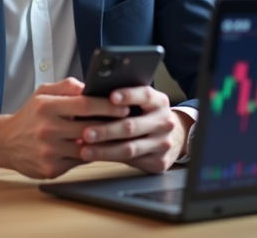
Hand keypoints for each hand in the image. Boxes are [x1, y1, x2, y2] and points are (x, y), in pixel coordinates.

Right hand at [0, 78, 128, 178]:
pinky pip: (80, 162)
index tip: (124, 105)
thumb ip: (67, 86)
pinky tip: (101, 149)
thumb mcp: (43, 93)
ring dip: (105, 143)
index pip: (85, 104)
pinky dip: (91, 155)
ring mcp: (49, 151)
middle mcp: (47, 129)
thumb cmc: (30, 116)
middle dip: (112, 125)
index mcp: (47, 106)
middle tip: (129, 122)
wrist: (6, 142)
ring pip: (88, 148)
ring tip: (119, 136)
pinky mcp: (51, 169)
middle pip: (89, 127)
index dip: (108, 105)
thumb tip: (89, 85)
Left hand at [78, 86, 193, 172]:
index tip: (111, 96)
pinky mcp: (159, 161)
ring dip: (105, 149)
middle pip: (132, 126)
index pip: (145, 95)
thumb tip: (89, 98)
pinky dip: (110, 158)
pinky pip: (131, 161)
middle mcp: (164, 122)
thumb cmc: (145, 115)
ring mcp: (163, 143)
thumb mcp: (141, 102)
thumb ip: (121, 101)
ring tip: (85, 150)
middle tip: (85, 133)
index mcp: (159, 102)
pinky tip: (96, 156)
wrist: (172, 137)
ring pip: (130, 148)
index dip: (128, 95)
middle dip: (106, 130)